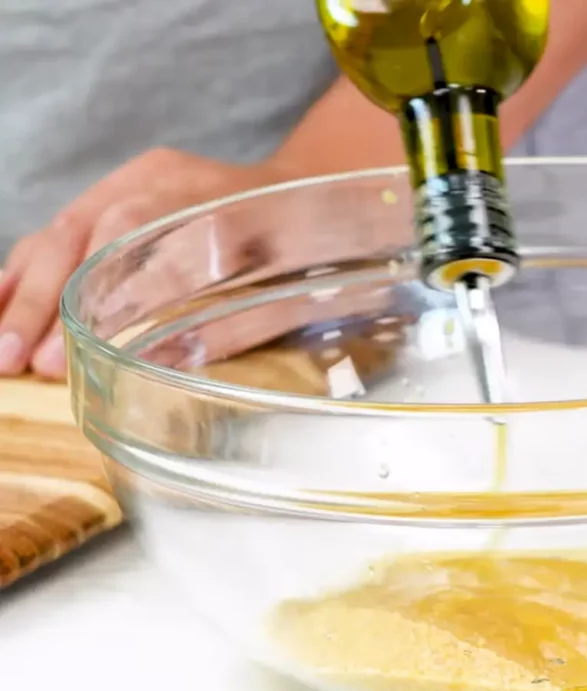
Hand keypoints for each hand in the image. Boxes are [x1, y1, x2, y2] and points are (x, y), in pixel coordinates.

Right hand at [0, 148, 295, 378]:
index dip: (96, 298)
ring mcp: (141, 178)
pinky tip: (2, 300)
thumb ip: (228, 328)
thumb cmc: (304, 252)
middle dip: (45, 300)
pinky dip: (30, 266)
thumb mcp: (287, 292)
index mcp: (218, 203)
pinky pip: (66, 223)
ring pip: (67, 227)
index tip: (62, 353)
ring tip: (1, 346)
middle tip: (16, 360)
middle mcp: (169, 182)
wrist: (308, 190)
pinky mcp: (124, 184)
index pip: (141, 241)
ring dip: (26, 288)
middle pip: (90, 233)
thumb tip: (162, 368)